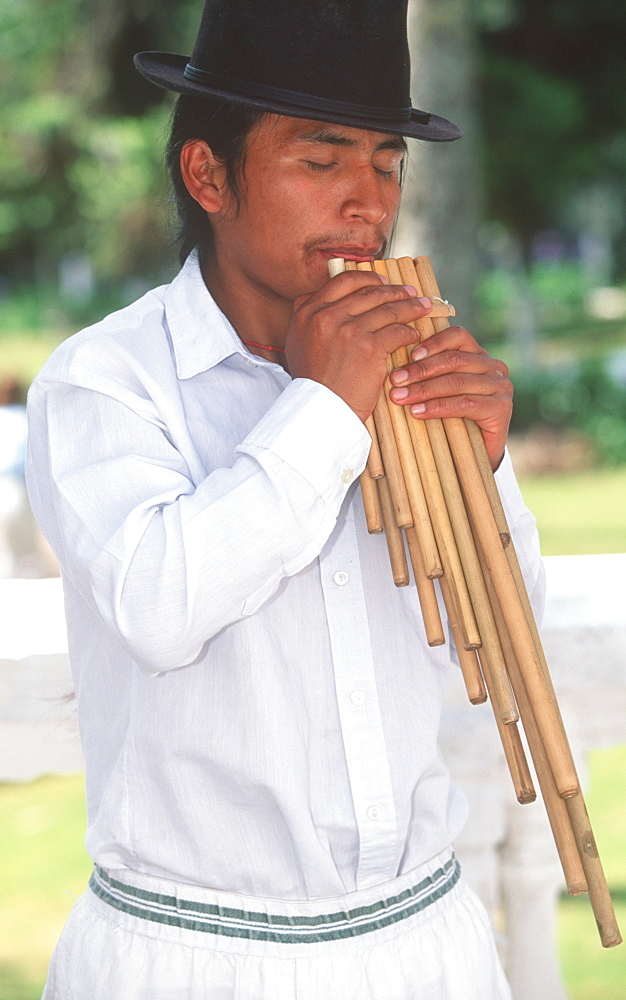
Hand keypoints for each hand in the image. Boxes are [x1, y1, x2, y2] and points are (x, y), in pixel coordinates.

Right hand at [285, 271, 434, 421]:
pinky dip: (409, 332)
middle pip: (369, 293)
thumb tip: (327, 300)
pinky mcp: (370, 348)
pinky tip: (414, 335)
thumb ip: (311, 317)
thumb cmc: (313, 381)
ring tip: (421, 307)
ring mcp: (349, 330)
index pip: (344, 281)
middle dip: (394, 290)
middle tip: (409, 293)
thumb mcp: (298, 342)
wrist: (321, 409)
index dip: (368, 278)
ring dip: (409, 307)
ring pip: (388, 310)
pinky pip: (397, 332)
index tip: (383, 282)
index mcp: (308, 311)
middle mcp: (327, 316)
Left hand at [388, 325, 512, 469]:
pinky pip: (465, 403)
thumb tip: (396, 364)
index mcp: (479, 355)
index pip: (458, 336)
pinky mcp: (502, 408)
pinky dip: (438, 407)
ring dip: (424, 389)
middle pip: (454, 360)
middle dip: (420, 370)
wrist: (475, 455)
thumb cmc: (452, 418)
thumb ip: (429, 373)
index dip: (433, 343)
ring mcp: (501, 387)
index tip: (409, 354)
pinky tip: (418, 412)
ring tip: (400, 397)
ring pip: (456, 382)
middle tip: (395, 380)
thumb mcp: (440, 390)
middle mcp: (494, 367)